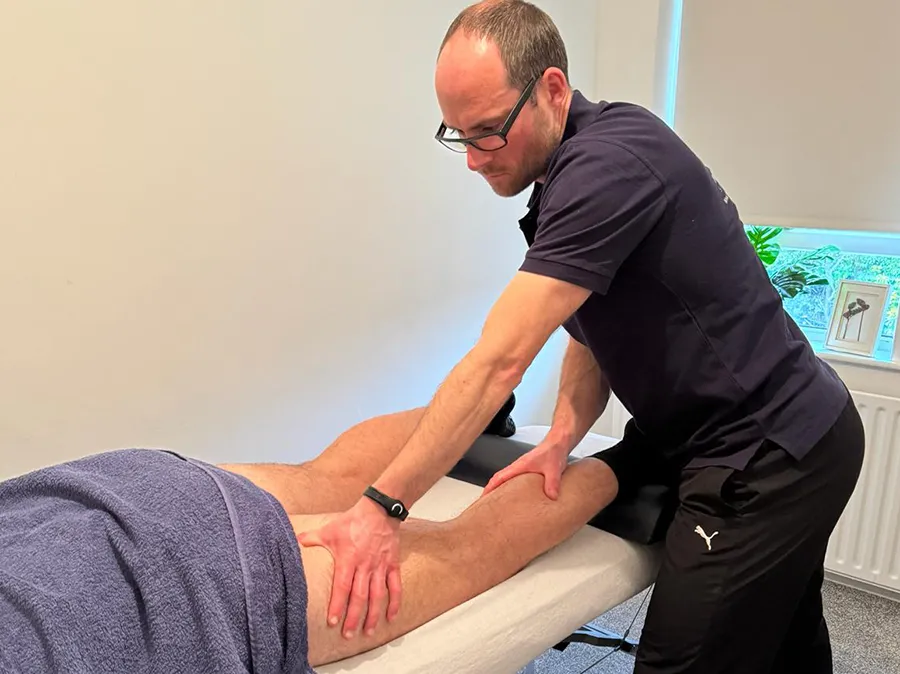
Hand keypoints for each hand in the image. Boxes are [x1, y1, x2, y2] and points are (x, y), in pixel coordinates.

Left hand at [296, 497, 401, 637]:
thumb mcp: (330, 529)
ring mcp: (380, 567)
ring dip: (373, 615)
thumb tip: (294, 540)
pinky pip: (395, 587)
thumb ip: (312, 538)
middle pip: (359, 596)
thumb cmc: (353, 521)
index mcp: (348, 559)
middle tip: (348, 635)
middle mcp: (365, 566)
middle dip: (354, 617)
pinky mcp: (392, 565)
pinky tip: (391, 617)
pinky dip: (394, 602)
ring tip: (368, 632)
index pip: (342, 587)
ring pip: (377, 595)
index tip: (333, 622)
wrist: (380, 511)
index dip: (338, 605)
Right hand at [482, 441, 568, 498]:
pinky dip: (510, 490)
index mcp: (520, 466)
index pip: (499, 477)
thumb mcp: (553, 468)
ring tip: (497, 505)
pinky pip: (514, 482)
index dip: (490, 488)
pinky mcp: (528, 472)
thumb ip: (552, 483)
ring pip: (505, 481)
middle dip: (490, 492)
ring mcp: (522, 470)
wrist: (559, 443)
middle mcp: (518, 468)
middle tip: (486, 506)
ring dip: (499, 491)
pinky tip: (514, 498)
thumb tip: (551, 497)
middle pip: (498, 480)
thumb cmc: (554, 451)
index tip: (483, 499)